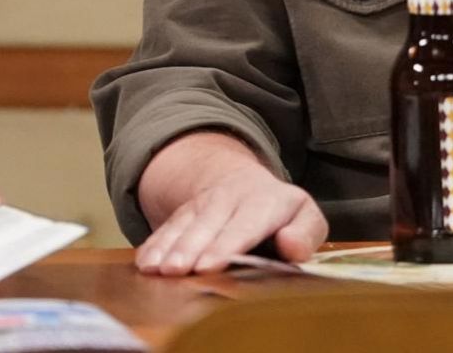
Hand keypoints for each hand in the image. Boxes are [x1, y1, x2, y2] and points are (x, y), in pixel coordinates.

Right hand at [135, 157, 325, 275]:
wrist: (245, 182)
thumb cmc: (281, 213)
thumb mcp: (306, 216)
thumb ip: (306, 233)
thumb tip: (292, 247)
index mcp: (266, 201)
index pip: (245, 224)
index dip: (226, 245)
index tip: (209, 265)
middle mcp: (231, 198)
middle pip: (208, 225)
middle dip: (191, 248)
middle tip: (177, 269)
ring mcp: (204, 203)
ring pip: (185, 225)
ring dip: (169, 247)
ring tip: (157, 268)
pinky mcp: (185, 211)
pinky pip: (167, 226)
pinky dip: (154, 244)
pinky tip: (145, 262)